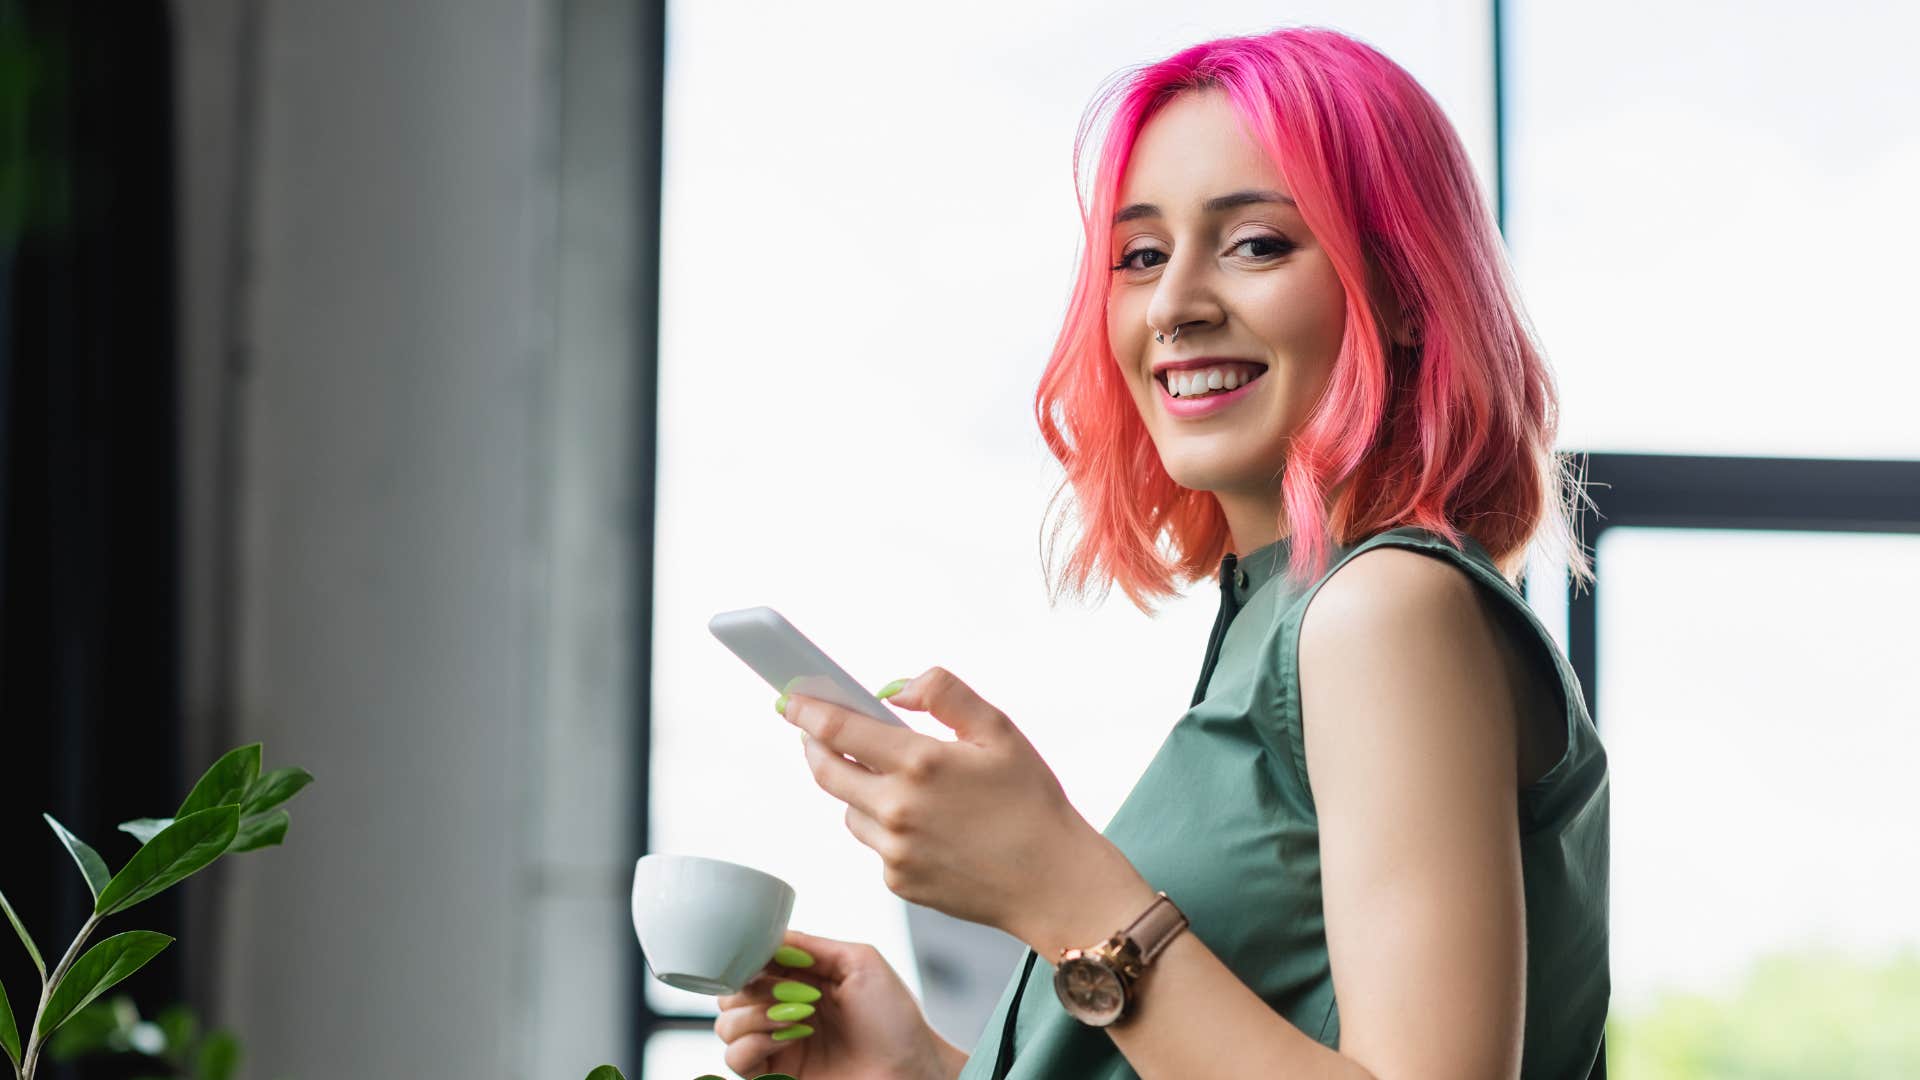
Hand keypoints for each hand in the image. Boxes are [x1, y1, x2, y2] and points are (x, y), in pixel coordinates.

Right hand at [712, 928, 961, 1079]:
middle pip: (731, 992)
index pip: (754, 962)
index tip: (758, 958)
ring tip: (792, 1018)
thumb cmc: (895, 1019)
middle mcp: (784, 1009)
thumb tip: (768, 934)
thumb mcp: (860, 962)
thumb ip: (812, 946)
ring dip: (752, 1015)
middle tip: (784, 992)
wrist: (910, 1072)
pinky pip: (735, 1058)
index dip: (750, 957)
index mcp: (802, 980)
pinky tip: (784, 1039)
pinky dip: (751, 1044)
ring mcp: (778, 1044)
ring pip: (726, 1024)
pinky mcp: (775, 1074)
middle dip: (748, 986)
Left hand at [781, 666, 1115, 941]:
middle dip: (813, 746)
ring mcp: (893, 851)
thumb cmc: (1032, 803)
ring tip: (894, 781)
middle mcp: (897, 809)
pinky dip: (885, 828)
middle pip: (826, 772)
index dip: (807, 710)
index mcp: (920, 764)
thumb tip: (896, 689)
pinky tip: (926, 825)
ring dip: (856, 789)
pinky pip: (875, 844)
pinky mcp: (898, 882)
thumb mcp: (1000, 731)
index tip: (790, 700)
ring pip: (849, 810)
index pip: (838, 730)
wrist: (1053, 883)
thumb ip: (945, 694)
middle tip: (815, 732)